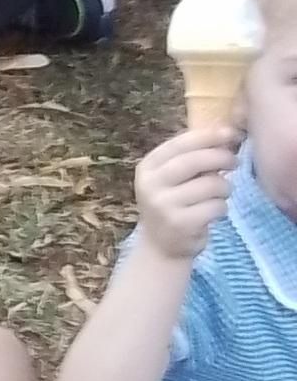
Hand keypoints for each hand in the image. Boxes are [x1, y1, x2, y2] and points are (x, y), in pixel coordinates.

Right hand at [134, 126, 239, 260]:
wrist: (160, 247)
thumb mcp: (171, 179)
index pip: (179, 143)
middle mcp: (151, 185)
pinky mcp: (180, 223)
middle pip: (195, 161)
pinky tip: (214, 211)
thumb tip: (225, 134)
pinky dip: (222, 207)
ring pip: (210, 184)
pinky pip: (215, 206)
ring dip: (224, 187)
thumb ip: (190, 157)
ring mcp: (164, 205)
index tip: (230, 133)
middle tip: (234, 161)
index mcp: (147, 167)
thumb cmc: (172, 205)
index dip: (207, 136)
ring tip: (221, 193)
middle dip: (221, 157)